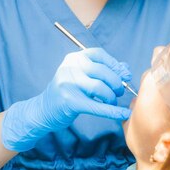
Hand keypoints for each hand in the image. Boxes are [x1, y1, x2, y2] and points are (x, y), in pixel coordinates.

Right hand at [1, 48, 131, 151]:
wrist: (44, 110)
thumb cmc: (67, 91)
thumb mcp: (81, 76)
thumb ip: (102, 70)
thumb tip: (126, 70)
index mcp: (74, 58)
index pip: (99, 55)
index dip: (115, 64)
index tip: (124, 75)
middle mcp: (70, 67)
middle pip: (102, 71)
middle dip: (116, 82)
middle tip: (120, 91)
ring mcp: (68, 84)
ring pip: (100, 87)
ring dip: (112, 96)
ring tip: (113, 101)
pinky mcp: (70, 102)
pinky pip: (97, 106)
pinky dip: (113, 111)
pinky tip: (123, 114)